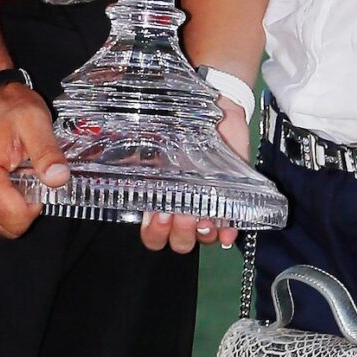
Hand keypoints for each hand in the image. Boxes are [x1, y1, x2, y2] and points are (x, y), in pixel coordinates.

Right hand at [0, 84, 67, 237]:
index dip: (33, 204)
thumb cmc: (4, 107)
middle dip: (18, 206)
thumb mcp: (35, 122)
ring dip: (4, 206)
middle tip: (19, 173)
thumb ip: (48, 154)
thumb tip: (59, 179)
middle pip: (3, 229)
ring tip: (5, 173)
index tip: (32, 176)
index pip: (16, 222)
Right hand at [138, 98, 249, 253]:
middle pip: (179, 242)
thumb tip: (124, 164)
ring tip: (204, 216)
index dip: (155, 233)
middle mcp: (184, 211)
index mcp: (161, 201)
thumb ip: (138, 159)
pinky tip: (226, 225)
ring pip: (203, 239)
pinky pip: (230, 229)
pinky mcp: (232, 204)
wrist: (215, 115)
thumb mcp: (155, 144)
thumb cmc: (181, 130)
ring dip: (202, 232)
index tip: (159, 214)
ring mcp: (208, 209)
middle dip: (181, 232)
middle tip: (183, 212)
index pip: (153, 236)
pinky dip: (228, 232)